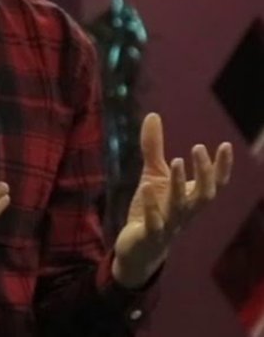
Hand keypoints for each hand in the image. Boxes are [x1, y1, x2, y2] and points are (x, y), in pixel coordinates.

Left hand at [112, 113, 233, 287]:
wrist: (137, 249)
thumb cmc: (152, 209)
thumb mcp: (153, 174)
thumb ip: (154, 147)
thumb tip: (153, 114)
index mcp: (190, 199)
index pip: (213, 184)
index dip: (222, 167)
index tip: (226, 145)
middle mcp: (185, 212)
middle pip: (203, 195)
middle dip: (204, 173)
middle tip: (198, 148)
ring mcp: (169, 225)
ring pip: (180, 208)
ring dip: (180, 185)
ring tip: (177, 161)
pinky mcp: (149, 235)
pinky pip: (154, 223)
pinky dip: (153, 206)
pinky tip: (146, 187)